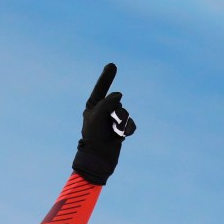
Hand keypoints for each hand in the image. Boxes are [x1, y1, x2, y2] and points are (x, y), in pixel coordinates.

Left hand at [72, 63, 135, 184]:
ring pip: (124, 112)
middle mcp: (103, 111)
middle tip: (109, 123)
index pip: (100, 89)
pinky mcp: (120, 130)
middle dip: (115, 112)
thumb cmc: (94, 136)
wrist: (99, 158)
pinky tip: (123, 136)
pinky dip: (128, 129)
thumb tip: (119, 95)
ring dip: (121, 122)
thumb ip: (108, 101)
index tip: (112, 65)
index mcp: (93, 107)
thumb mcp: (97, 115)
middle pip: (116, 102)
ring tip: (113, 132)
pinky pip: (130, 123)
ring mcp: (112, 120)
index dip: (106, 78)